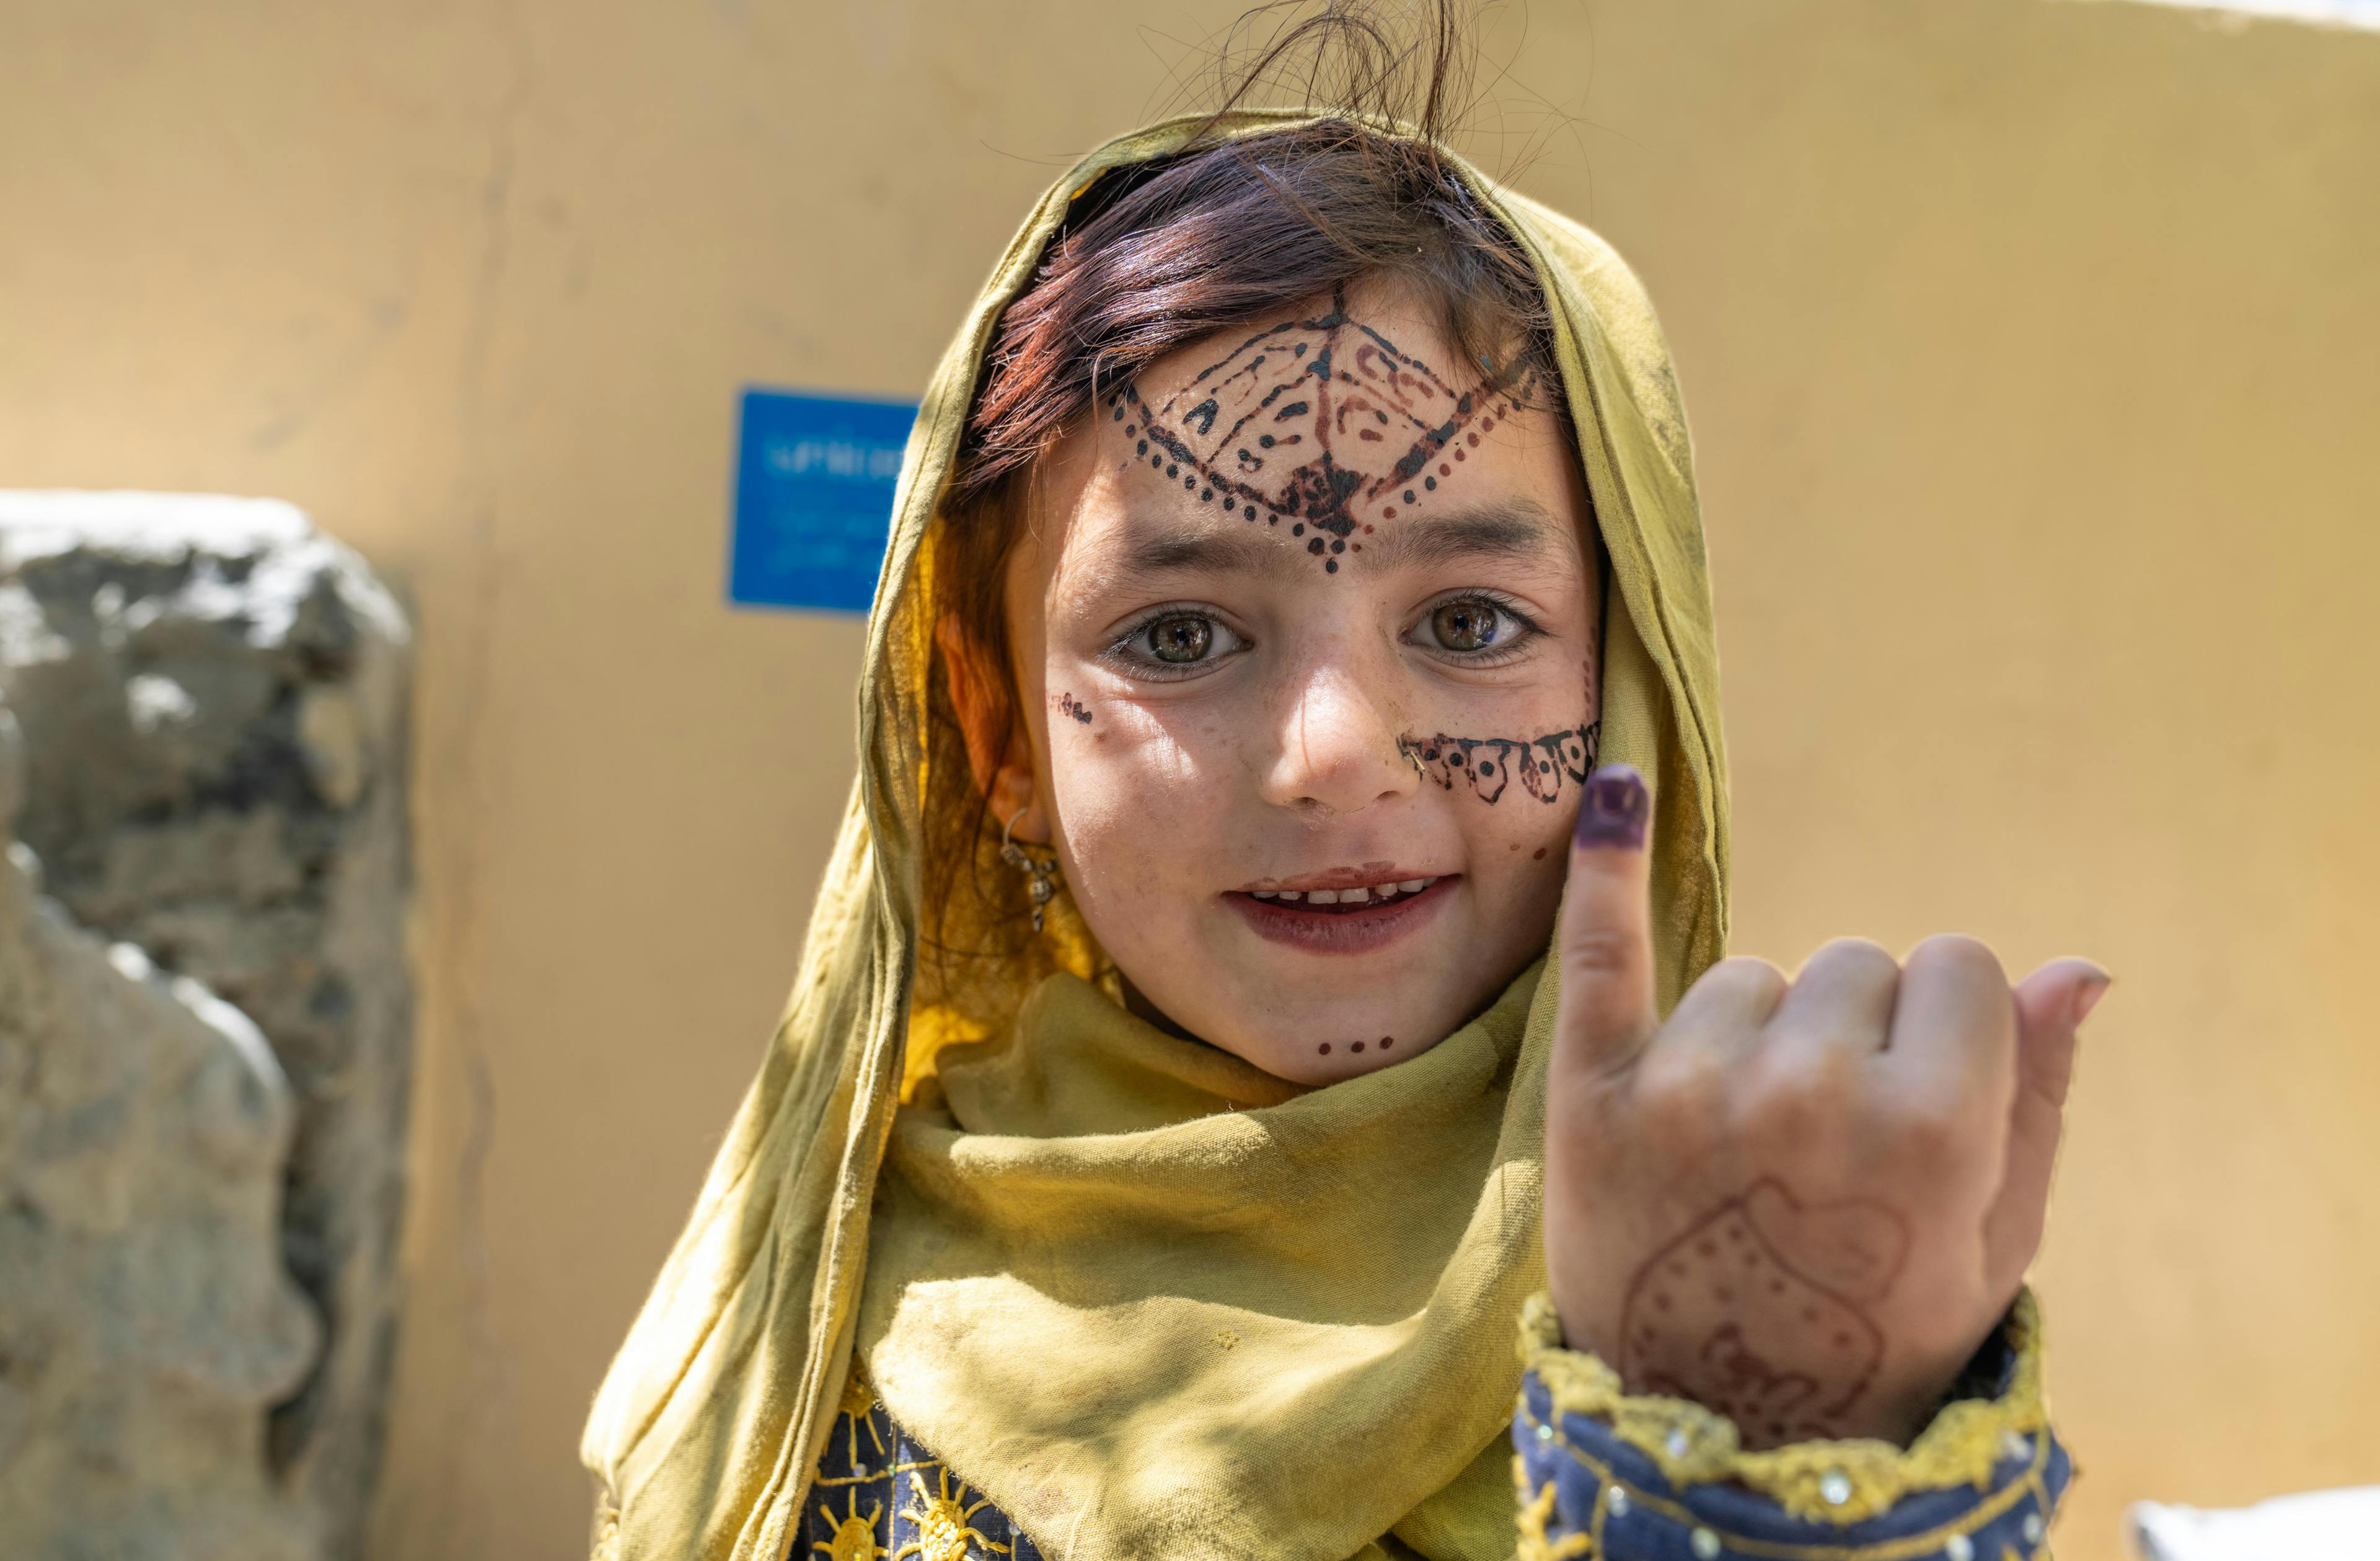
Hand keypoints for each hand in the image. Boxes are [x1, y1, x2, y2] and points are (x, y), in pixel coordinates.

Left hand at [1543, 766, 2107, 1447]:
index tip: (1921, 1092)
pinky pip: (1602, 950)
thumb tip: (2078, 971)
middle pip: (1856, 963)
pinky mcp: (1591, 1094)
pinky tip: (1615, 790)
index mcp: (1929, 1126)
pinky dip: (1605, 865)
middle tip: (1824, 1144)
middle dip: (1857, 1031)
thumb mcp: (1991, 1240)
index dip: (1947, 1028)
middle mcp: (1807, 1092)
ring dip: (1759, 1033)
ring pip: (1753, 974)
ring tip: (1744, 1144)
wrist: (1720, 1429)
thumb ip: (2036, 1096)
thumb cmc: (1877, 1333)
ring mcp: (1690, 1088)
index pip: (1956, 968)